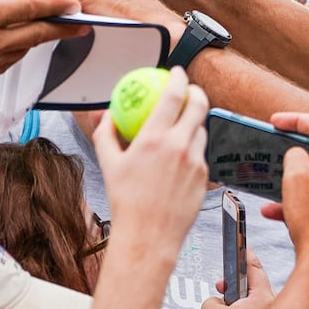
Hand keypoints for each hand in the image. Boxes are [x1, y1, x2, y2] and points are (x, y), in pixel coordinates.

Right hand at [91, 66, 209, 254]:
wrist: (148, 236)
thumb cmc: (126, 202)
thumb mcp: (109, 164)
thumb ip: (105, 134)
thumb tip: (104, 115)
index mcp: (155, 139)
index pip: (173, 96)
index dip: (177, 78)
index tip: (175, 72)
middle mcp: (179, 147)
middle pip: (199, 106)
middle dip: (197, 92)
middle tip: (189, 91)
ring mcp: (195, 162)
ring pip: (202, 131)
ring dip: (195, 123)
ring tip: (183, 125)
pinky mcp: (204, 178)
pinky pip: (201, 155)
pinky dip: (193, 149)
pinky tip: (181, 157)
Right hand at [202, 252, 275, 308]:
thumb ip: (213, 299)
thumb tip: (221, 300)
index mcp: (263, 295)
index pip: (253, 265)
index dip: (243, 252)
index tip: (239, 244)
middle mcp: (276, 305)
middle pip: (253, 285)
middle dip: (236, 286)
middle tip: (222, 290)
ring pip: (254, 304)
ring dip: (240, 307)